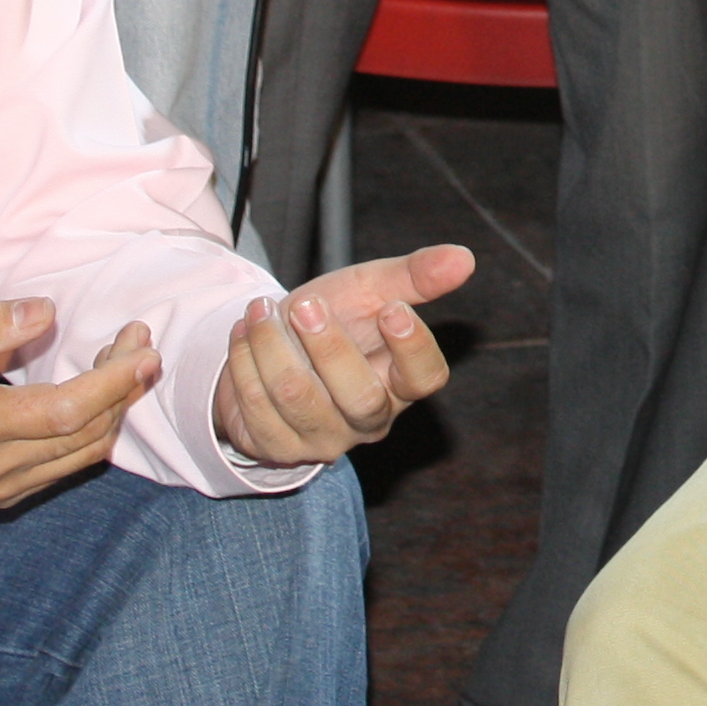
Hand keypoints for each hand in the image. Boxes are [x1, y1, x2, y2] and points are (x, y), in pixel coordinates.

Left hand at [213, 243, 474, 465]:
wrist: (274, 343)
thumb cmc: (335, 315)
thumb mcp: (371, 288)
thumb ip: (414, 276)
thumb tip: (464, 258)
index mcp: (400, 380)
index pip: (425, 379)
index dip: (413, 348)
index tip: (392, 309)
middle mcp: (368, 419)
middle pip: (361, 398)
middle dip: (330, 348)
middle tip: (306, 306)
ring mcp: (323, 439)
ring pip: (300, 402)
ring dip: (273, 349)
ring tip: (260, 310)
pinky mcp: (278, 448)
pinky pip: (257, 411)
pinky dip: (244, 365)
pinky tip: (242, 334)